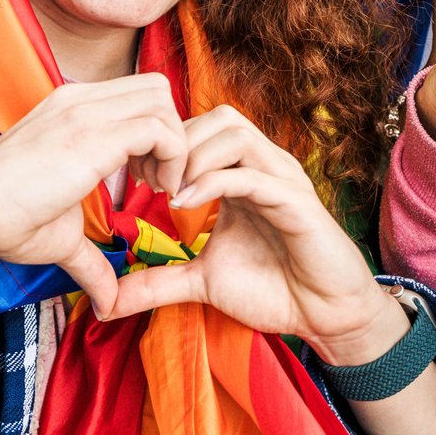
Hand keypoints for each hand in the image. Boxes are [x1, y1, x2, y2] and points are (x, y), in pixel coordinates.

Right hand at [0, 75, 188, 315]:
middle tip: (156, 179)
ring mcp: (87, 111)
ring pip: (163, 102)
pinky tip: (154, 192)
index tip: (144, 177)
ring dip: (174, 146)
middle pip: (157, 88)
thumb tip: (108, 303)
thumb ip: (92, 257)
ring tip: (156, 188)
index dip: (153, 133)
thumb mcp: (62, 231)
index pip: (137, 94)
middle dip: (170, 131)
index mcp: (71, 107)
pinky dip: (173, 159)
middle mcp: (80, 98)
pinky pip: (161, 128)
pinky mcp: (95, 135)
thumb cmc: (5, 220)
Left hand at [108, 106, 393, 357]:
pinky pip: (254, 175)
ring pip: (236, 132)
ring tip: (170, 190)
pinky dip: (214, 182)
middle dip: (176, 142)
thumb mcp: (202, 282)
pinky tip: (185, 205)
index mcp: (243, 174)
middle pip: (218, 117)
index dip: (165, 143)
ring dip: (195, 155)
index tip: (136, 177)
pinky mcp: (298, 204)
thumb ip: (159, 282)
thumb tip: (109, 301)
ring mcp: (283, 181)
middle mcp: (265, 167)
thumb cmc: (273, 289)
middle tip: (149, 180)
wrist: (326, 317)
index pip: (202, 127)